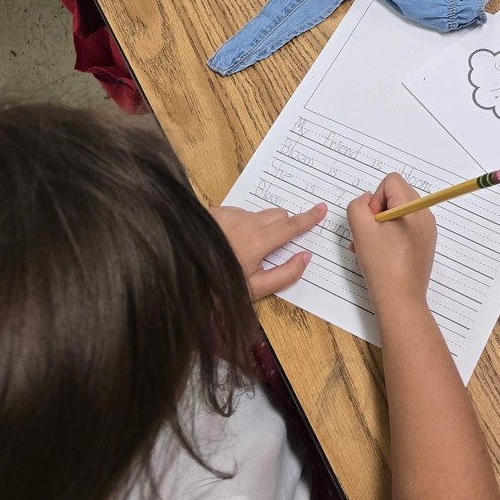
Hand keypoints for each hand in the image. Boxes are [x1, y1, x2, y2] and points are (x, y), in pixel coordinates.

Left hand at [211, 203, 326, 298]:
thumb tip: (306, 257)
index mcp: (258, 241)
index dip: (309, 218)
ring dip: (261, 227)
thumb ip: (285, 274)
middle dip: (284, 226)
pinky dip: (241, 225)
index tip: (321, 209)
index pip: (291, 226)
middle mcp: (245, 222)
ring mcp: (228, 215)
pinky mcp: (214, 213)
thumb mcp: (255, 290)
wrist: (177, 275)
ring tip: (244, 250)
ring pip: (257, 215)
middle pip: (277, 215)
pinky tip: (228, 242)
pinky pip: (237, 214)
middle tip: (275, 247)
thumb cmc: (218, 286)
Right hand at [346, 173, 436, 311]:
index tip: (372, 222)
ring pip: (398, 211)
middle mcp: (425, 215)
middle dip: (377, 210)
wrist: (400, 299)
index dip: (375, 198)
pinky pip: (405, 226)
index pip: (391, 181)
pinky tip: (379, 252)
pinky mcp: (425, 242)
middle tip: (368, 234)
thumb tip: (366, 199)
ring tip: (369, 246)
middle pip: (396, 194)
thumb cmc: (381, 265)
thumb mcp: (361, 230)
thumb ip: (357, 206)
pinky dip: (390, 233)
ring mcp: (427, 230)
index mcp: (414, 208)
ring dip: (381, 224)